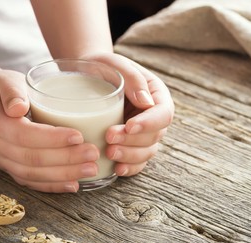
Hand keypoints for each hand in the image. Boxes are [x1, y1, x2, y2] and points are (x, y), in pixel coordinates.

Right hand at [0, 70, 99, 192]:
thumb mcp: (6, 80)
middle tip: (93, 154)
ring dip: (64, 175)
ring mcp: (2, 160)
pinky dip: (52, 186)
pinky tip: (73, 185)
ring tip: (91, 169)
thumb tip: (17, 108)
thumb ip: (12, 92)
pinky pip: (31, 181)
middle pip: (32, 159)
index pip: (25, 135)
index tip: (78, 136)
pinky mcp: (10, 168)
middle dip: (66, 159)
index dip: (53, 139)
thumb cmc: (1, 88)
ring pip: (33, 174)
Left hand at [81, 53, 174, 176]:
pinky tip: (116, 169)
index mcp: (156, 95)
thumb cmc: (102, 66)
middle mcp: (152, 116)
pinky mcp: (130, 144)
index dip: (149, 123)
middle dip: (133, 141)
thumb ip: (133, 79)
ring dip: (130, 156)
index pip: (163, 114)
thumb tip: (147, 103)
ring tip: (109, 153)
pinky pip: (136, 161)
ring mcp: (142, 133)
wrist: (87, 75)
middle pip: (154, 136)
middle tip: (110, 138)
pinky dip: (129, 168)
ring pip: (146, 152)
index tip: (129, 126)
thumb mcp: (116, 64)